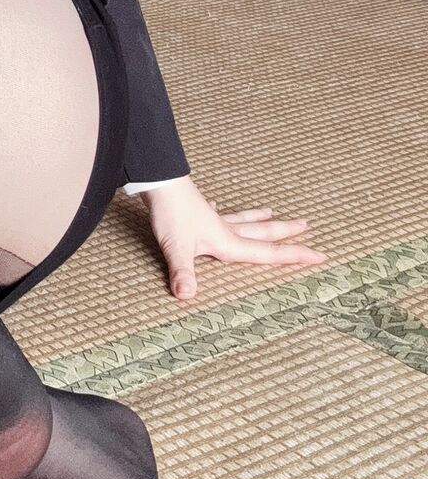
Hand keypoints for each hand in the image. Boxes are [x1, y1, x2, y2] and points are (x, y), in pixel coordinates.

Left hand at [137, 175, 327, 299]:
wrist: (158, 181)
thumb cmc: (170, 214)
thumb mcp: (178, 248)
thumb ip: (184, 273)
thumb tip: (187, 297)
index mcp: (228, 242)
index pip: (268, 253)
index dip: (295, 256)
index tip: (321, 255)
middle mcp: (224, 229)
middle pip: (261, 232)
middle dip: (285, 232)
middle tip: (307, 225)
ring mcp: (210, 218)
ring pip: (241, 219)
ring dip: (258, 218)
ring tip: (271, 211)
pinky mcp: (194, 211)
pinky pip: (214, 212)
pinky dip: (220, 210)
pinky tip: (216, 204)